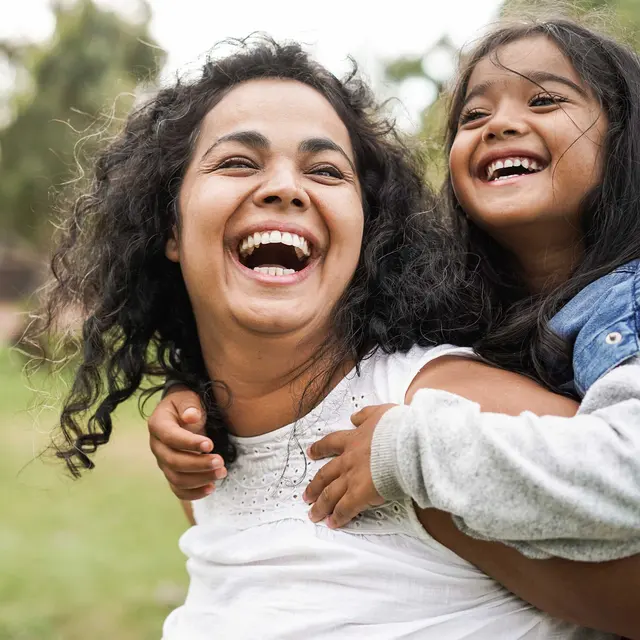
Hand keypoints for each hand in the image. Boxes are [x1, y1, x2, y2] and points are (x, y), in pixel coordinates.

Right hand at [148, 385, 226, 499]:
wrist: (183, 412)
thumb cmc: (187, 404)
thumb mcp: (187, 397)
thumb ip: (189, 405)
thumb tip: (191, 417)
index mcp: (158, 424)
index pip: (170, 437)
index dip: (189, 443)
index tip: (210, 445)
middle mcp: (157, 446)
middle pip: (173, 461)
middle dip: (198, 464)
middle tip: (220, 462)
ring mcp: (163, 462)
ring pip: (176, 478)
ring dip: (200, 479)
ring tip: (221, 473)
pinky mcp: (172, 473)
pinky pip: (178, 489)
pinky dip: (194, 493)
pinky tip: (211, 488)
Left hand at [303, 403, 395, 527]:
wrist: (405, 443)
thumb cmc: (397, 428)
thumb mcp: (380, 412)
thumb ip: (366, 415)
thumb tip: (354, 416)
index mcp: (353, 439)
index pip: (331, 443)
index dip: (320, 449)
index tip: (311, 453)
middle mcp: (348, 460)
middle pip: (325, 474)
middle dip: (314, 486)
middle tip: (306, 494)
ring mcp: (351, 478)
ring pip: (329, 494)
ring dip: (320, 505)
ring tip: (314, 514)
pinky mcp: (359, 494)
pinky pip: (344, 509)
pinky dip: (338, 517)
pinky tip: (333, 523)